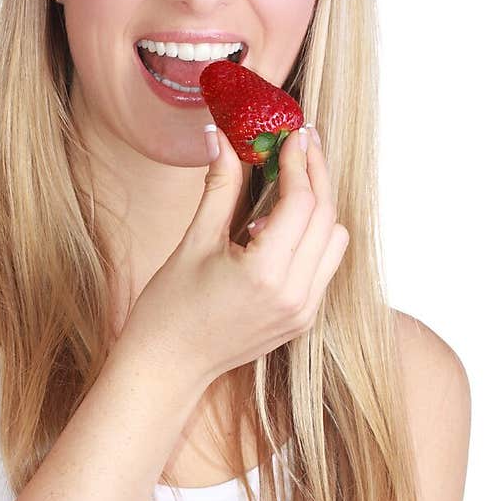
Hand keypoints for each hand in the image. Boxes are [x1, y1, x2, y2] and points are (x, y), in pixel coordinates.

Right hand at [123, 124, 348, 387]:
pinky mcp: (302, 321)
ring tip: (286, 189)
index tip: (292, 133)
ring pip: (334, 241)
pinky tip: (277, 231)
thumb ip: (219, 187)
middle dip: (316, 174)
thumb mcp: (193, 242)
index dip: (300, 162)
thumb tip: (221, 137)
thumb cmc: (169, 309)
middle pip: (326, 217)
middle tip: (302, 144)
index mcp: (265, 273)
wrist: (167, 367)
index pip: (301, 203)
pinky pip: (324, 267)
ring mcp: (302, 311)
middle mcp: (294, 295)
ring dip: (319, 208)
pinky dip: (312, 239)